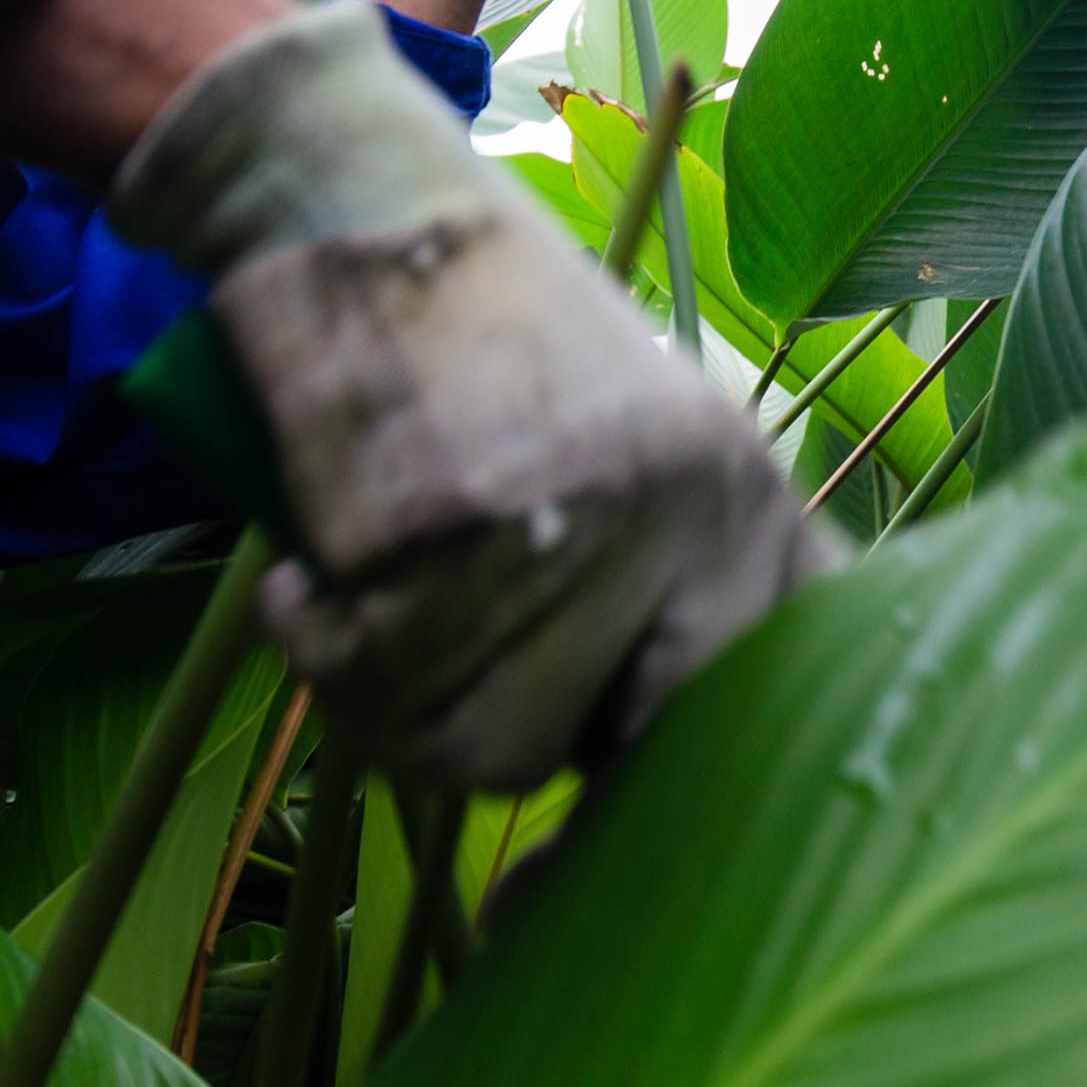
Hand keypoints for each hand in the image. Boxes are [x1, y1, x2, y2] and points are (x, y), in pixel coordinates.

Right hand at [110, 0, 829, 791]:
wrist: (359, 199)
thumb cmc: (466, 350)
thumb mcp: (614, 457)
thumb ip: (642, 600)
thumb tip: (615, 792)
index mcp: (751, 499)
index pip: (782, 704)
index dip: (691, 824)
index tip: (564, 887)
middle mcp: (702, 508)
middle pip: (641, 759)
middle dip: (524, 763)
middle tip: (430, 721)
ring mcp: (589, 513)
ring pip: (491, 747)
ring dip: (391, 702)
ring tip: (357, 596)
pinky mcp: (464, 515)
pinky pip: (384, 685)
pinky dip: (320, 651)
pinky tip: (304, 581)